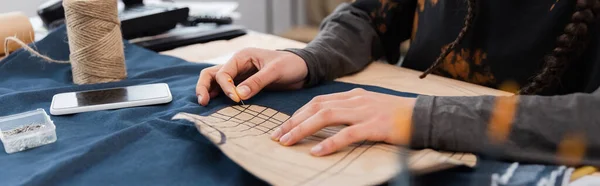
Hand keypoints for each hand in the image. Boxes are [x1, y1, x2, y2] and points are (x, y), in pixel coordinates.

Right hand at [196, 48, 307, 105]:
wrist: (302, 70)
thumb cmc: (290, 64)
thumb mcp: (275, 71)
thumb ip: (257, 82)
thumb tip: (239, 95)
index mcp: (242, 56)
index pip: (223, 72)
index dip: (225, 86)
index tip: (235, 99)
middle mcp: (237, 65)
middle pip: (212, 74)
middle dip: (204, 86)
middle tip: (203, 102)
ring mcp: (239, 75)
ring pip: (216, 82)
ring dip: (209, 91)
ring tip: (205, 104)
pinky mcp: (244, 85)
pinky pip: (227, 90)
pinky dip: (219, 96)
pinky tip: (217, 106)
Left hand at [270, 88, 415, 155]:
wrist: (425, 115)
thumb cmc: (397, 116)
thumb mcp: (370, 107)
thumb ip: (351, 111)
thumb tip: (328, 121)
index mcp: (353, 96)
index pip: (318, 102)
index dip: (298, 114)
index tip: (283, 126)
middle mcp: (355, 100)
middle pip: (316, 108)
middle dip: (293, 122)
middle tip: (276, 136)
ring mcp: (365, 112)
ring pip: (325, 117)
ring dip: (303, 129)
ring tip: (287, 142)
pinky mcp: (375, 126)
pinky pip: (347, 134)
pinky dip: (329, 142)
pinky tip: (316, 151)